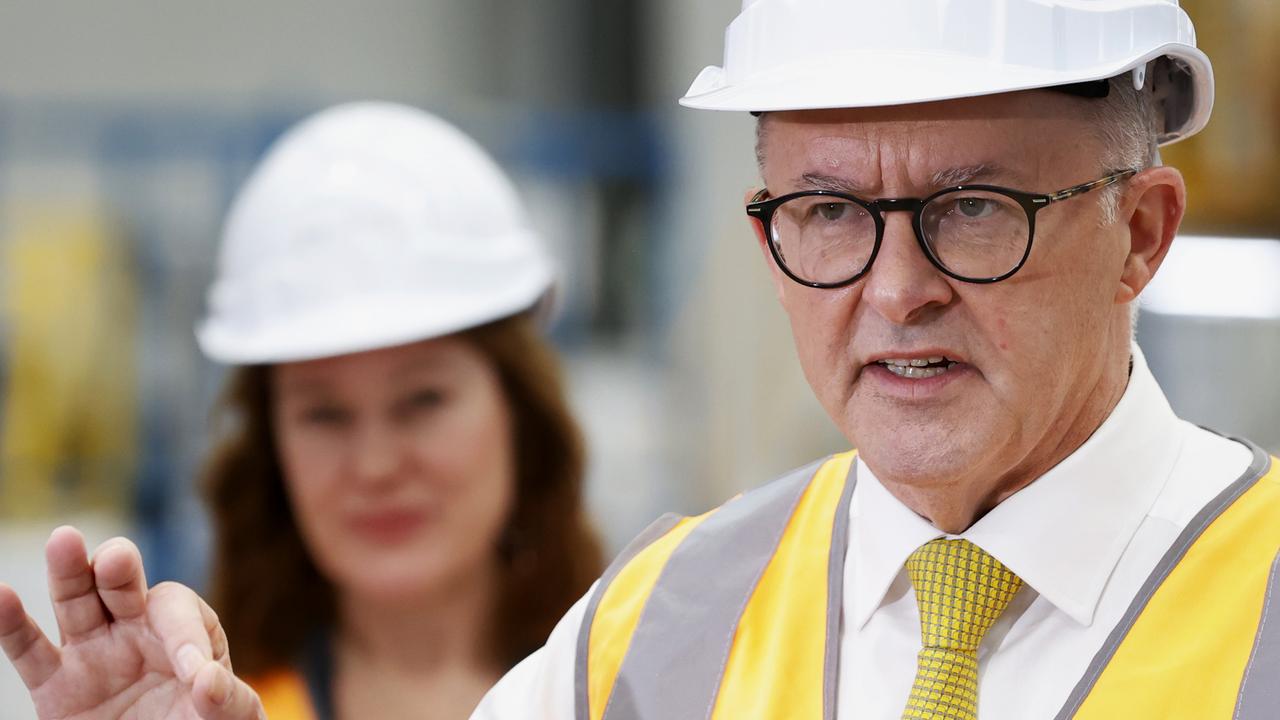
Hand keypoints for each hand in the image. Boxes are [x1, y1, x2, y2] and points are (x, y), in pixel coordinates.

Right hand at [0, 526, 264, 718]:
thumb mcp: (231, 719)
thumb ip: (226, 700)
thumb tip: (207, 681)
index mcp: (186, 631)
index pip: (178, 612)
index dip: (186, 636)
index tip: (198, 676)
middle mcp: (136, 630)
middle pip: (122, 584)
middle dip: (119, 567)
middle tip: (117, 561)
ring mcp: (94, 653)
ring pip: (76, 602)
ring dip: (68, 572)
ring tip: (63, 540)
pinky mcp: (57, 686)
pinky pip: (29, 650)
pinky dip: (11, 624)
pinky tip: (2, 595)